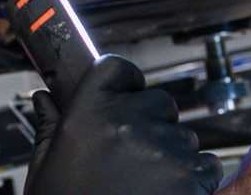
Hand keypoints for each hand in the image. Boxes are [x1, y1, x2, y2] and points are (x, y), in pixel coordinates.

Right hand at [24, 55, 221, 194]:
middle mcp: (124, 123)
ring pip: (184, 135)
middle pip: (159, 100)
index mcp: (85, 115)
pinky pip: (205, 163)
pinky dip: (195, 179)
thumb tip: (45, 99)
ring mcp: (160, 149)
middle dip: (153, 124)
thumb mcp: (45, 168)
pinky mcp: (189, 175)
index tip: (127, 94)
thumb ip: (51, 127)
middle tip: (134, 158)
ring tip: (147, 185)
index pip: (116, 68)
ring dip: (173, 154)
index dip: (126, 82)